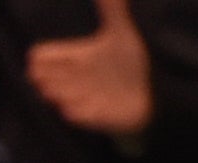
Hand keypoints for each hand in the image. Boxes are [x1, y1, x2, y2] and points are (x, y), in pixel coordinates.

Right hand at [27, 0, 152, 135]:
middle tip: (60, 74)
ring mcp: (79, 98)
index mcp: (77, 56)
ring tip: (74, 89)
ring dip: (60, 91)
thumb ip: (112, 9)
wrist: (157, 91)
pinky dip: (76, 109)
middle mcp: (73, 78)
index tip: (41, 59)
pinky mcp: (89, 116)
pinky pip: (74, 114)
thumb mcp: (123, 31)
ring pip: (54, 95)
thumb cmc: (136, 60)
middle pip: (43, 77)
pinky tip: (85, 104)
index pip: (42, 56)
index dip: (40, 58)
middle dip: (46, 76)